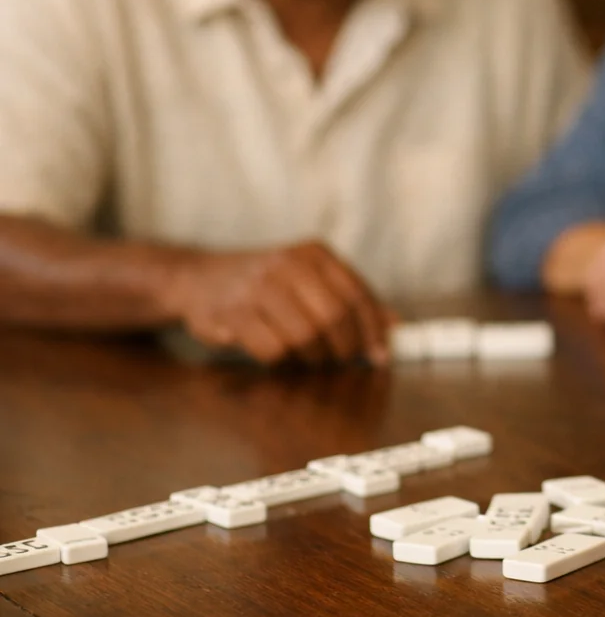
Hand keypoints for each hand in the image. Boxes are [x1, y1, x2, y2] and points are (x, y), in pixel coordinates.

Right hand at [169, 241, 392, 365]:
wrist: (199, 278)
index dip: (372, 330)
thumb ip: (350, 298)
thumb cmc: (266, 284)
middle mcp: (288, 264)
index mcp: (315, 254)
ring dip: (312, 358)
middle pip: (334, 317)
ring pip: (305, 337)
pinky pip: (273, 350)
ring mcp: (258, 287)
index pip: (357, 295)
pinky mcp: (232, 313)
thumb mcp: (310, 278)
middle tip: (341, 361)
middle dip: (344, 348)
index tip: (380, 355)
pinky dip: (281, 360)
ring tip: (308, 357)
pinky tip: (276, 352)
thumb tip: (393, 325)